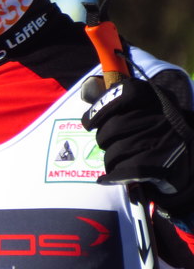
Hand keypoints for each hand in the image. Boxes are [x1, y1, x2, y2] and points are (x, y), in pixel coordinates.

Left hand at [82, 74, 193, 216]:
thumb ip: (123, 106)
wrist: (190, 160)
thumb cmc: (158, 134)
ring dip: (109, 159)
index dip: (101, 109)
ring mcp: (166, 142)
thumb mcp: (146, 111)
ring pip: (120, 150)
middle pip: (116, 126)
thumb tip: (89, 117)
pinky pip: (129, 170)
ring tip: (111, 162)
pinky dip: (114, 177)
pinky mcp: (166, 166)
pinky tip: (106, 179)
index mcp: (157, 98)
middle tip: (105, 144)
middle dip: (103, 138)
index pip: (126, 94)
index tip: (89, 122)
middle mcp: (163, 117)